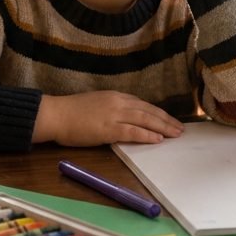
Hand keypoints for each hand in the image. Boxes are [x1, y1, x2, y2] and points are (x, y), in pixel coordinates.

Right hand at [33, 92, 183, 145]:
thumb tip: (125, 118)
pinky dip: (146, 135)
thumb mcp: (96, 104)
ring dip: (163, 127)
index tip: (170, 119)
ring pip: (145, 120)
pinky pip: (132, 132)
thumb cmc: (71, 112)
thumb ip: (112, 109)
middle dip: (166, 120)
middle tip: (181, 129)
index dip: (158, 113)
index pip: (143, 104)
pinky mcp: (108, 129)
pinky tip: (158, 139)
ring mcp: (114, 115)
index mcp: (115, 96)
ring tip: (175, 134)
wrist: (55, 114)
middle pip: (148, 111)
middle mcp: (118, 103)